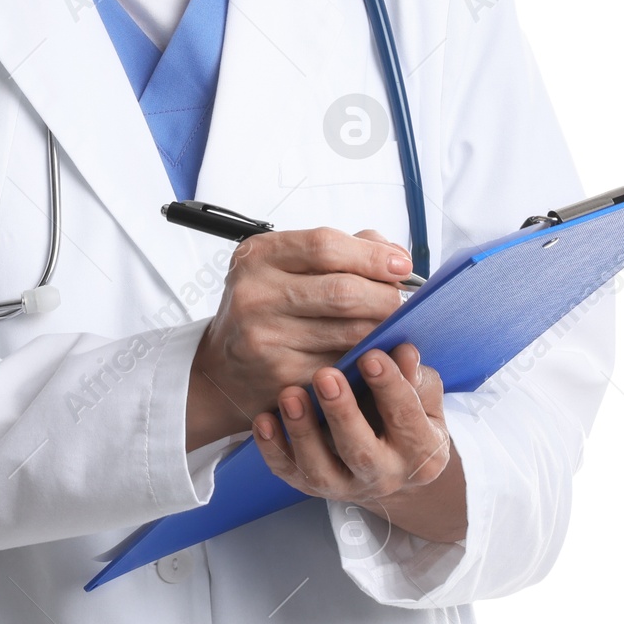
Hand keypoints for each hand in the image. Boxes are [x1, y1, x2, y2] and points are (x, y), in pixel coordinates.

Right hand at [185, 228, 410, 450]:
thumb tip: (393, 254)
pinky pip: (343, 366)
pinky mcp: (282, 378)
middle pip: (342, 291)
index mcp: (258, 255)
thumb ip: (339, 250)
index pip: (325, 246)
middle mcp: (256, 294)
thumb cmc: (264, 306)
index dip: (372, 255)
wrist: (220, 368)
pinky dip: (366, 360)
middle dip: (386, 296)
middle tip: (403, 302)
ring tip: (392, 326)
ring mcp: (266, 339)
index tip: (401, 265)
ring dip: (382, 329)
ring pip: (349, 332)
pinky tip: (373, 355)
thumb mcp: (283, 265)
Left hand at [253, 342, 467, 545]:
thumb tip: (404, 351)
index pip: (406, 418)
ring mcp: (346, 486)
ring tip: (290, 395)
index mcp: (421, 453)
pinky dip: (273, 449)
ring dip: (303, 433)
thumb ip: (416, 377)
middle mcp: (384, 476)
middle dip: (342, 413)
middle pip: (361, 452)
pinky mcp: (312, 487)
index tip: (370, 355)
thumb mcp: (423, 398)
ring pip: (321, 470)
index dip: (390, 386)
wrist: (391, 465)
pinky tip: (264, 420)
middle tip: (325, 376)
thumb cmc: (406, 417)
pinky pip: (288, 473)